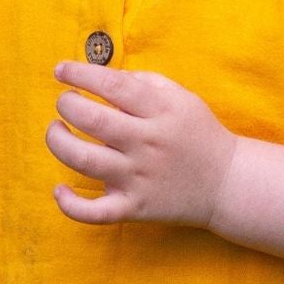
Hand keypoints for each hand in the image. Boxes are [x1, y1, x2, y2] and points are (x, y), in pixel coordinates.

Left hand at [47, 59, 237, 227]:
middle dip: (67, 104)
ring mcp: (139, 178)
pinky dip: (70, 205)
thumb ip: (142, 82)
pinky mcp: (134, 208)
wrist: (226, 183)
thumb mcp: (180, 97)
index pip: (113, 84)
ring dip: (58, 141)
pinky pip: (94, 213)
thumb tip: (98, 76)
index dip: (80, 74)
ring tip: (57, 131)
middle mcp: (148, 143)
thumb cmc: (196, 134)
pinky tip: (60, 190)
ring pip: (83, 160)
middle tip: (66, 102)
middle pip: (92, 119)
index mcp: (161, 110)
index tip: (61, 71)